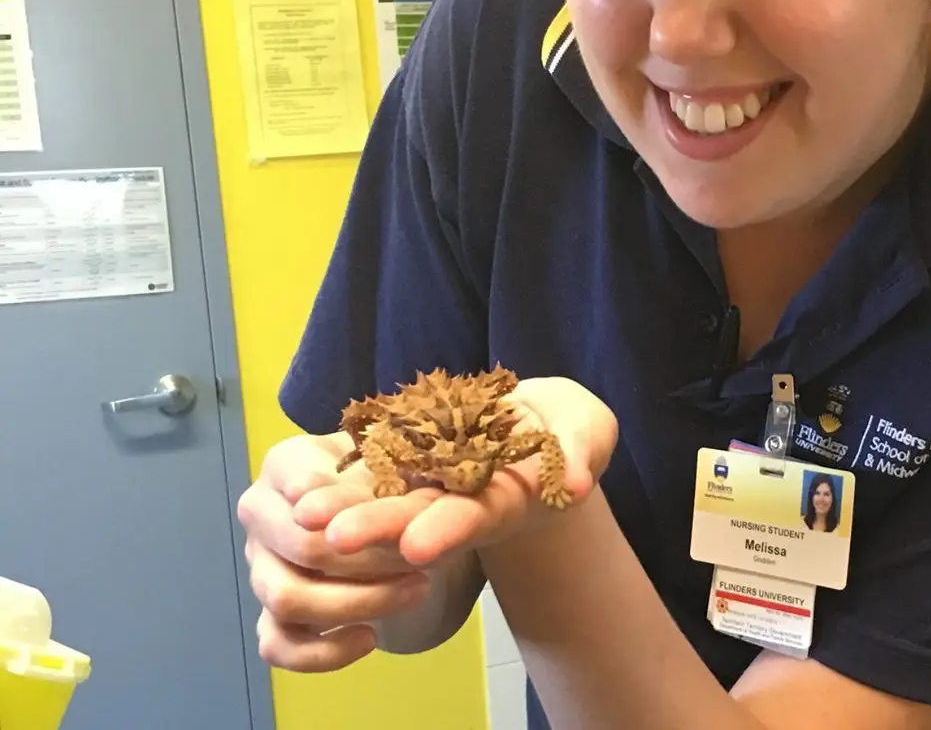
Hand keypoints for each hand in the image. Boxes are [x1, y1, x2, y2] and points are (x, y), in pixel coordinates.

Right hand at [237, 430, 435, 671]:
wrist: (388, 512)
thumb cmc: (387, 474)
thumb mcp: (396, 462)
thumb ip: (386, 477)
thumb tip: (367, 512)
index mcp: (285, 463)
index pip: (304, 486)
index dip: (344, 506)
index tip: (384, 519)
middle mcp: (261, 513)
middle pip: (302, 546)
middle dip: (368, 560)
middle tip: (422, 560)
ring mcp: (261, 566)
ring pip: (287, 598)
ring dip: (357, 601)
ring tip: (416, 590)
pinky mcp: (270, 614)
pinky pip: (279, 646)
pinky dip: (324, 652)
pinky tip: (370, 637)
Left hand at [313, 375, 618, 566]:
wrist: (540, 422)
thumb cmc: (569, 429)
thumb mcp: (588, 430)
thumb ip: (580, 450)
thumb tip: (572, 481)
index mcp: (507, 498)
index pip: (476, 516)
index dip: (448, 529)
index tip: (416, 547)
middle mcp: (462, 498)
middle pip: (420, 516)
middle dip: (379, 526)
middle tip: (333, 538)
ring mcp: (432, 480)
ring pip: (387, 495)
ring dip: (346, 506)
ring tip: (304, 515)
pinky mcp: (411, 455)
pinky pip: (373, 465)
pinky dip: (342, 476)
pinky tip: (302, 482)